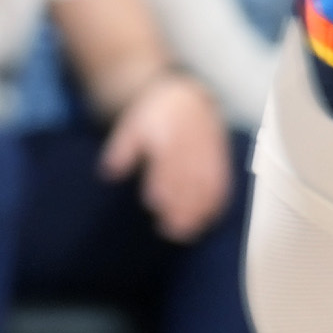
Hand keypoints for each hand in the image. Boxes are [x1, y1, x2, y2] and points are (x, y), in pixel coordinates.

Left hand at [102, 73, 234, 244]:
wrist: (187, 99)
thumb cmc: (155, 117)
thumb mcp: (132, 125)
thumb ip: (122, 149)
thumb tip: (108, 173)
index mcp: (169, 131)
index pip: (167, 158)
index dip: (161, 181)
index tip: (152, 203)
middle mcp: (192, 142)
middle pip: (189, 176)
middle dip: (180, 204)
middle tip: (169, 230)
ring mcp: (210, 151)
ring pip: (208, 183)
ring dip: (199, 210)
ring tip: (185, 233)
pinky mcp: (222, 160)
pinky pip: (223, 183)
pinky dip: (216, 203)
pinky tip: (206, 221)